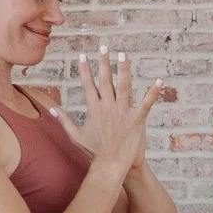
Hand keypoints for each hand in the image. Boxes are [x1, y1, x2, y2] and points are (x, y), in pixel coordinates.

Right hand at [53, 47, 161, 175]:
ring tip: (123, 54)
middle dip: (103, 62)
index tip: (82, 56)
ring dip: (123, 69)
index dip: (85, 69)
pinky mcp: (137, 119)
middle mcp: (108, 107)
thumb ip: (64, 120)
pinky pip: (147, 103)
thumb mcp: (76, 136)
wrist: (111, 165)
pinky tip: (159, 80)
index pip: (88, 85)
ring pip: (124, 86)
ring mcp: (123, 112)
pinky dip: (153, 92)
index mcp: (94, 109)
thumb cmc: (93, 152)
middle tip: (104, 46)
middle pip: (105, 80)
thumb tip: (53, 109)